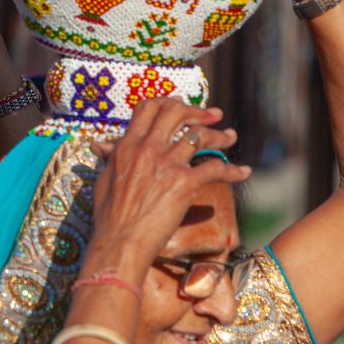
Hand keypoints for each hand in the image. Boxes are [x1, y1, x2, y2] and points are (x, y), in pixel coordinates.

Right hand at [85, 98, 249, 272]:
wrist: (120, 242)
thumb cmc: (109, 218)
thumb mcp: (104, 180)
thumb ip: (109, 158)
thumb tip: (100, 146)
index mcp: (127, 145)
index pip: (147, 109)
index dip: (167, 102)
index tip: (180, 105)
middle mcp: (148, 148)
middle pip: (176, 113)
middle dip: (197, 111)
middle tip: (213, 115)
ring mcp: (167, 163)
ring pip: (200, 136)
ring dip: (220, 135)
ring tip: (231, 137)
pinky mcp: (184, 183)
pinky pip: (215, 169)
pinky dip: (233, 170)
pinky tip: (244, 172)